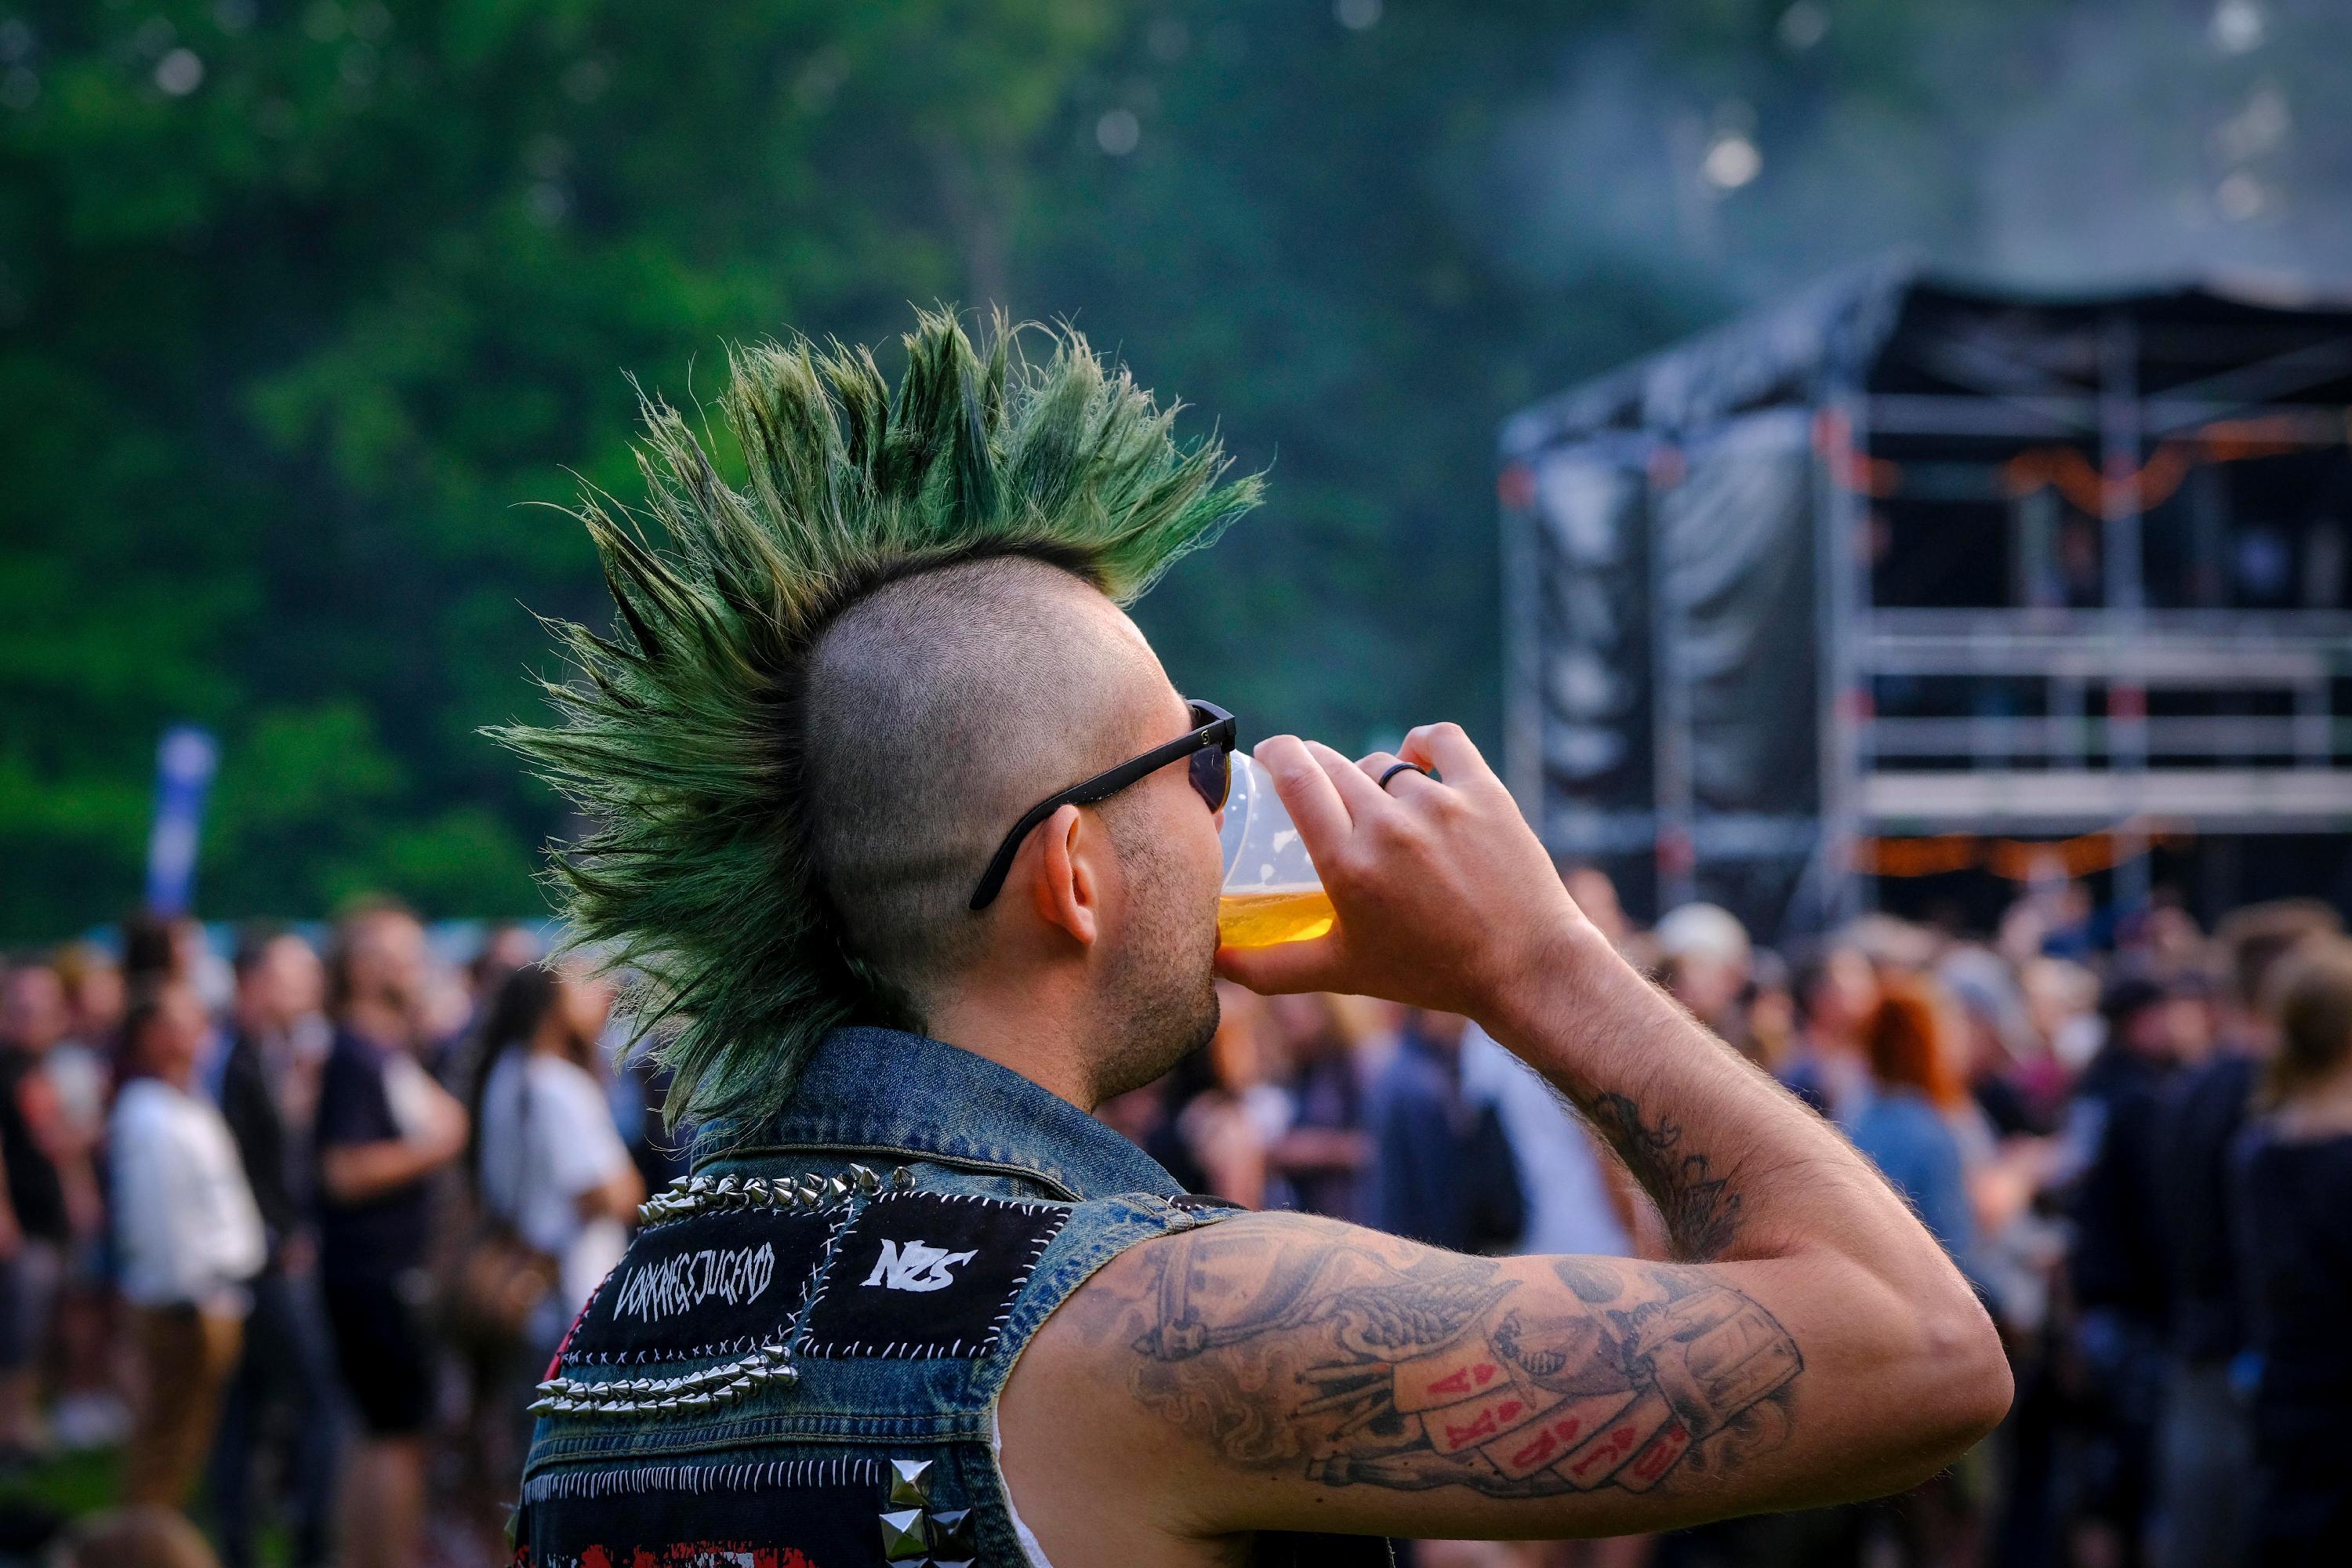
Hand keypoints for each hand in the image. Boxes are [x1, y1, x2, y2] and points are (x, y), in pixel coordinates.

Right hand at [1214, 723, 1593, 1020]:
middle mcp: (1389, 826)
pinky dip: (1423, 744)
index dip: (1276, 755)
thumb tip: (1212, 961)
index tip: (1271, 758)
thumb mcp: (1341, 972)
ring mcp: (1439, 804)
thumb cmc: (1429, 974)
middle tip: (1322, 798)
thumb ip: (1269, 968)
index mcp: (1347, 863)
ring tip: (1383, 812)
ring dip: (1373, 780)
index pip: (1295, 775)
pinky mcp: (1484, 792)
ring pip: (1384, 764)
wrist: (1525, 970)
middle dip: (1317, 772)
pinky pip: (1440, 740)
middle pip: (1333, 764)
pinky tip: (1417, 758)